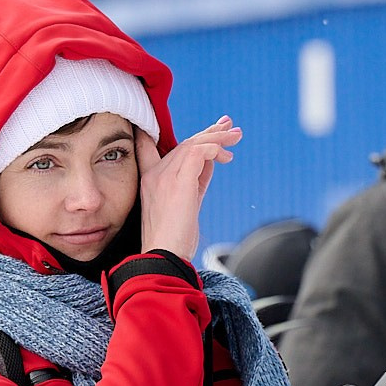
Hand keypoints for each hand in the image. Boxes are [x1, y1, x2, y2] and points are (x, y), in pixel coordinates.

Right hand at [136, 117, 239, 264]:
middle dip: (210, 132)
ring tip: (235, 138)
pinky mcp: (179, 182)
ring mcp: (164, 177)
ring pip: (192, 143)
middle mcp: (154, 174)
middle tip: (231, 128)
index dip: (181, 134)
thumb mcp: (187, 203)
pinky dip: (215, 149)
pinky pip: (198, 152)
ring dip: (217, 138)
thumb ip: (196, 180)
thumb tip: (211, 161)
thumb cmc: (174, 239)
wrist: (165, 257)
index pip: (153, 145)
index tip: (206, 127)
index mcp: (150, 180)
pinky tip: (226, 157)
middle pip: (184, 143)